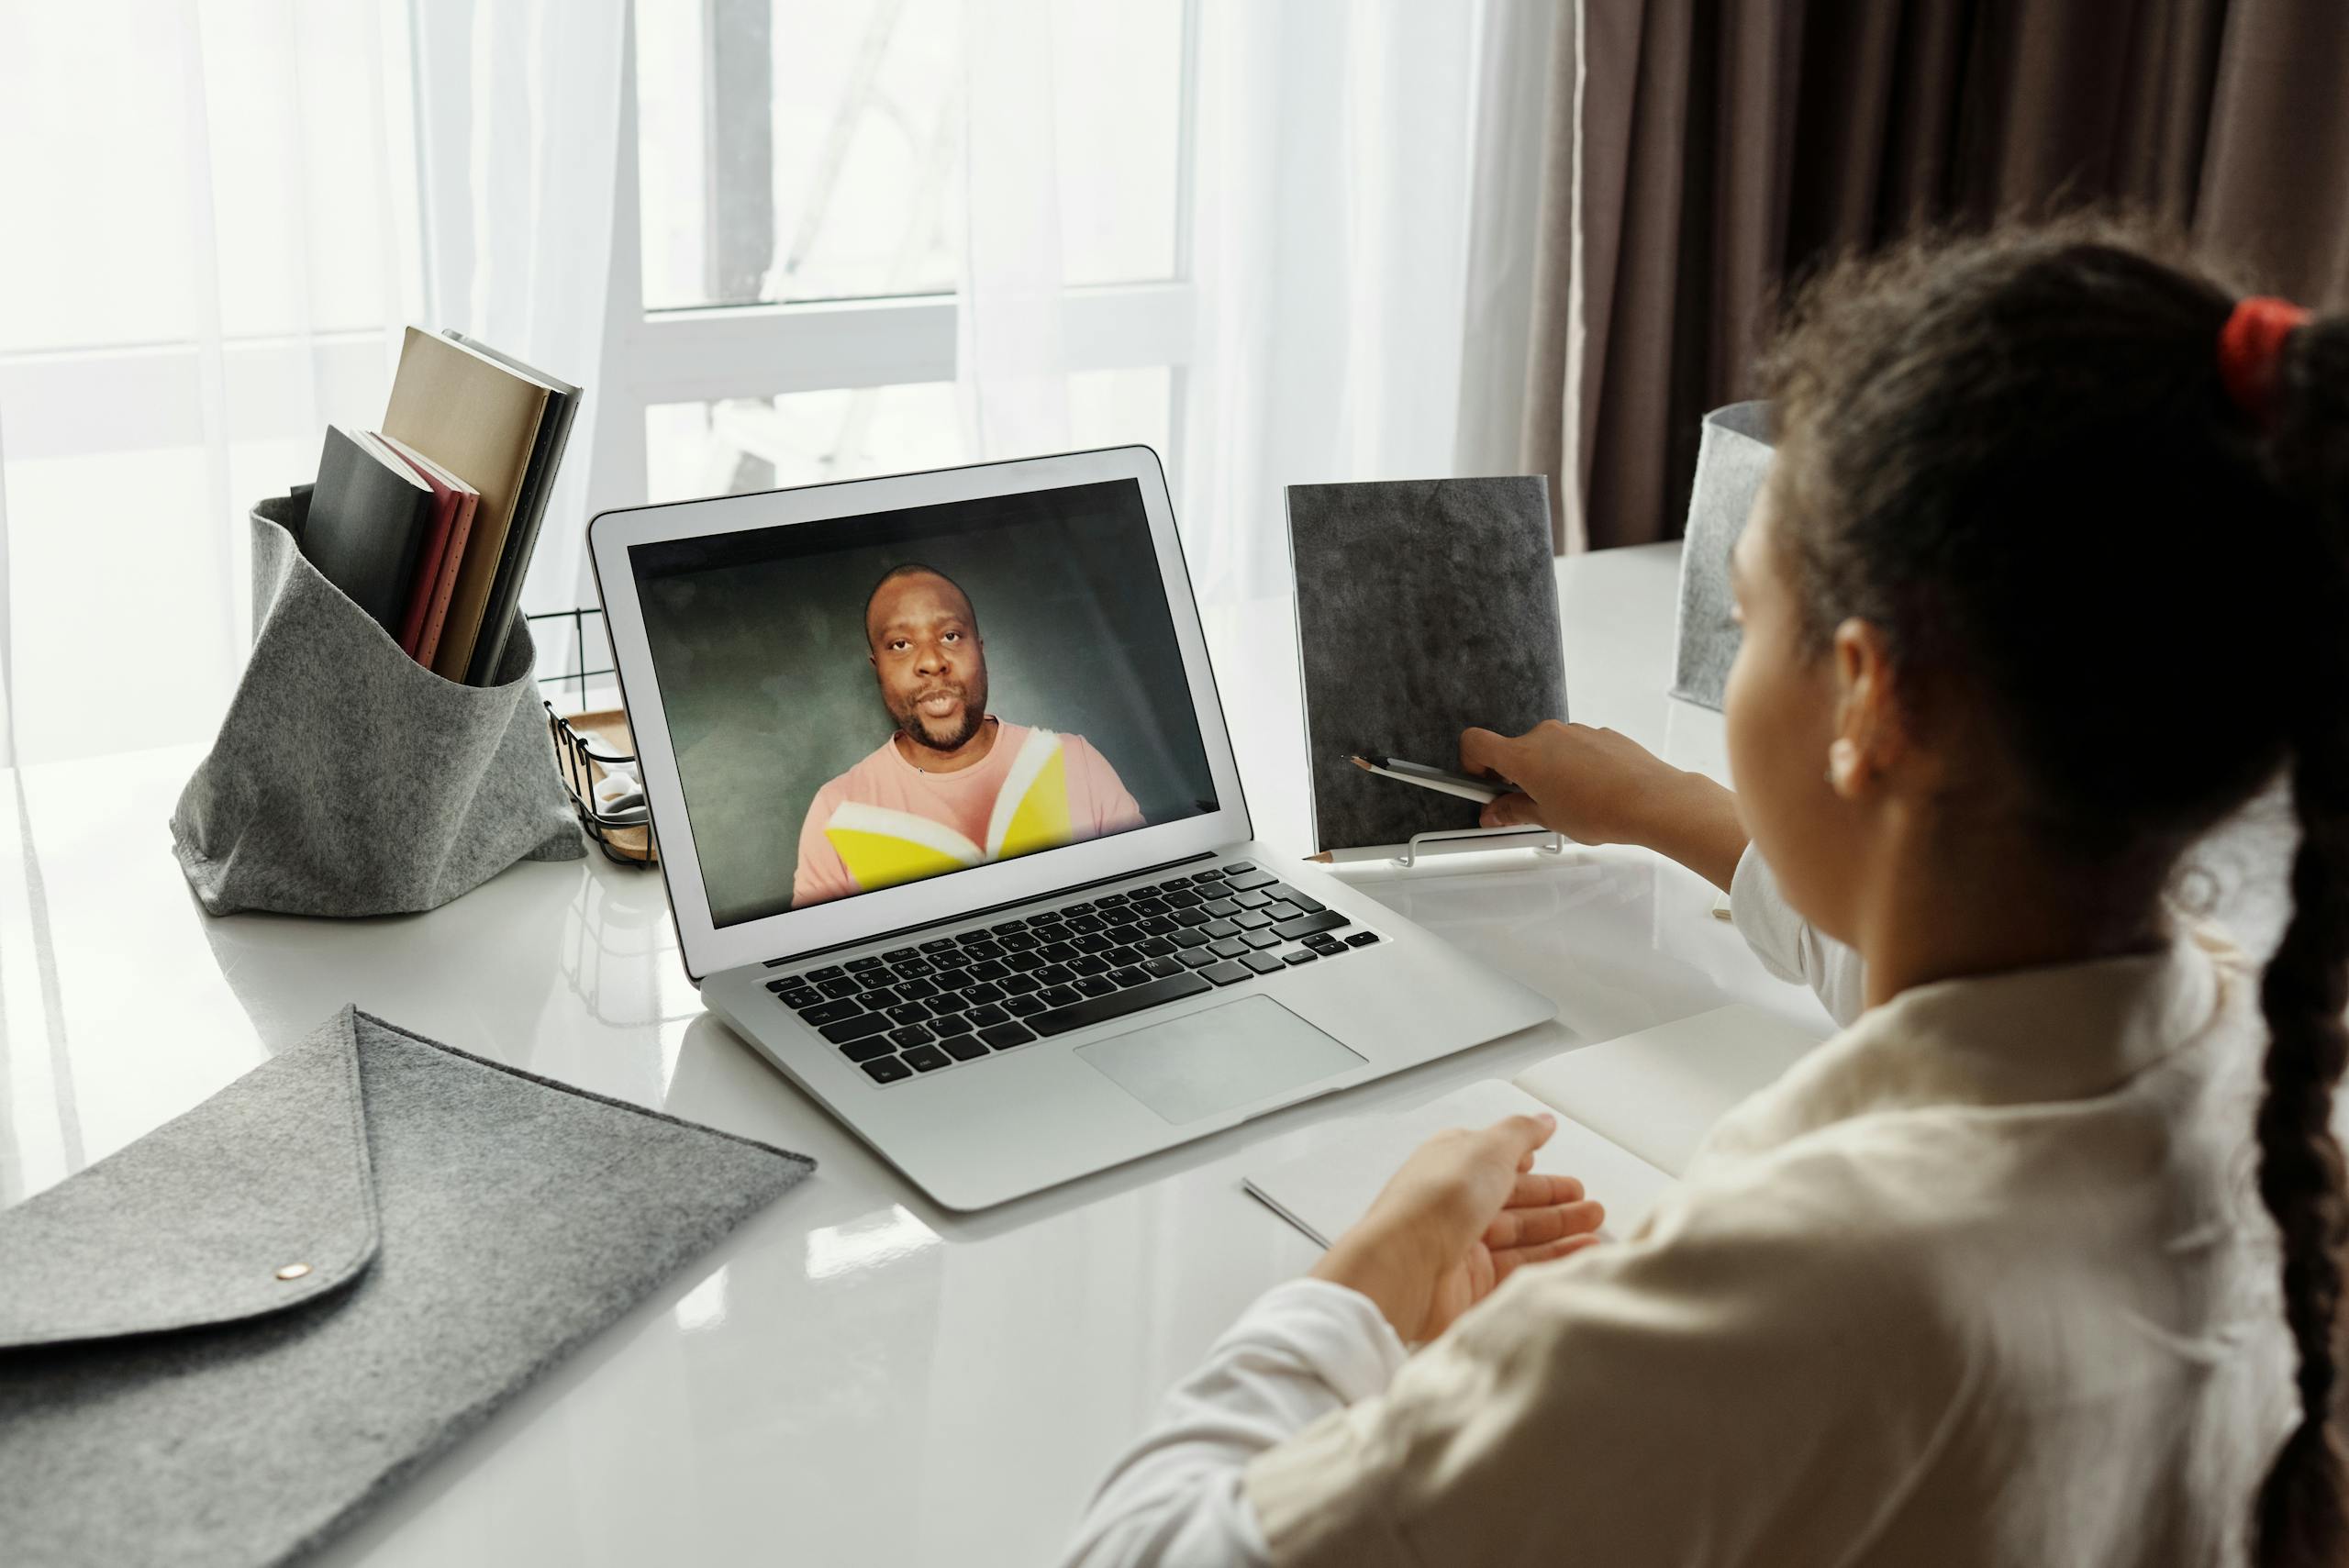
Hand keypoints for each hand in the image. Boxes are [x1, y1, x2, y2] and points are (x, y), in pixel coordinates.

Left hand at [1311, 1115, 1604, 1341]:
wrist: (1404, 1266)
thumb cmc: (1435, 1201)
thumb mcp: (1487, 1148)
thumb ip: (1520, 1133)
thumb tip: (1543, 1119)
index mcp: (1453, 1165)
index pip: (1500, 1165)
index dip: (1535, 1170)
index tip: (1567, 1178)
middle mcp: (1455, 1206)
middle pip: (1514, 1204)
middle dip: (1555, 1205)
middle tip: (1591, 1208)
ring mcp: (1461, 1247)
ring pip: (1519, 1239)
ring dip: (1559, 1234)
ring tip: (1595, 1232)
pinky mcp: (1469, 1286)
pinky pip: (1518, 1271)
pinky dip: (1549, 1263)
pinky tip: (1575, 1258)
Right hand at [1459, 721, 1685, 842]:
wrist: (1651, 800)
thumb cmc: (1601, 809)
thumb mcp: (1548, 819)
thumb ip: (1515, 811)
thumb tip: (1496, 812)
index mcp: (1524, 755)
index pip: (1476, 743)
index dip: (1472, 763)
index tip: (1483, 782)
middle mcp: (1546, 735)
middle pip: (1515, 749)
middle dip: (1517, 776)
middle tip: (1530, 805)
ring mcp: (1575, 731)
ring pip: (1548, 749)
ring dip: (1549, 771)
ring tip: (1569, 803)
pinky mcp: (1600, 734)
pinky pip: (1575, 747)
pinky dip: (1575, 766)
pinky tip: (1592, 792)